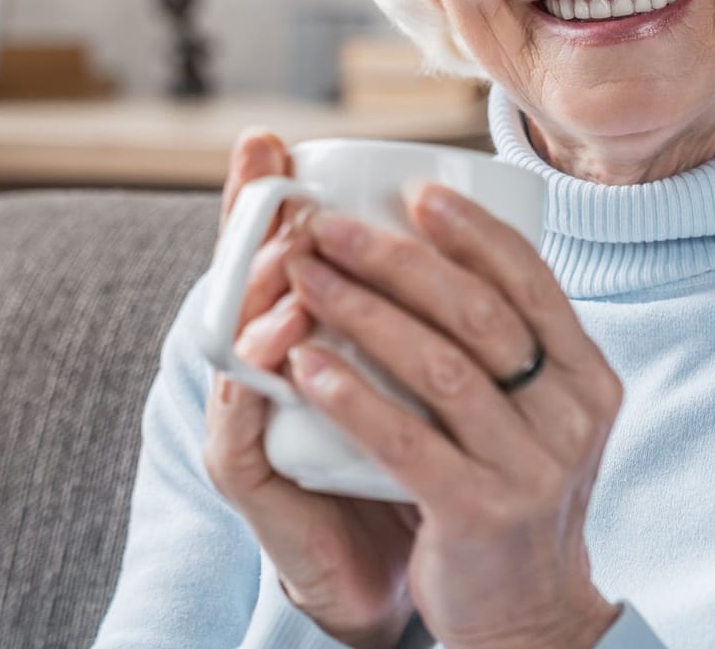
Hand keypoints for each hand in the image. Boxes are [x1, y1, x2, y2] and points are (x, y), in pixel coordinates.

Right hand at [201, 129, 417, 648]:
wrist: (394, 575)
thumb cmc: (413, 465)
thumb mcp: (425, 377)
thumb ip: (431, 315)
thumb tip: (479, 227)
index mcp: (299, 336)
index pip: (271, 254)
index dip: (262, 196)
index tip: (269, 139)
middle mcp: (259, 369)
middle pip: (237, 280)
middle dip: (251, 220)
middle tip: (272, 174)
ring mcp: (244, 418)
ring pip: (235, 338)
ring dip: (260, 287)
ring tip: (294, 249)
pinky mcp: (245, 474)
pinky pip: (243, 415)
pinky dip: (266, 374)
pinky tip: (291, 341)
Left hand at [280, 182, 623, 648]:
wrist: (528, 615)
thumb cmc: (512, 494)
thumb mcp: (541, 416)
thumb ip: (514, 347)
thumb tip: (445, 247)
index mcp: (589, 378)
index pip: (531, 281)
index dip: (472, 231)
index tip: (414, 193)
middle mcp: (571, 417)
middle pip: (478, 313)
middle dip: (396, 259)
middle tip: (327, 227)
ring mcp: (530, 467)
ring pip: (439, 368)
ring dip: (362, 313)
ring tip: (305, 278)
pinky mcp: (480, 513)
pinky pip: (406, 440)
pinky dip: (352, 396)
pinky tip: (305, 365)